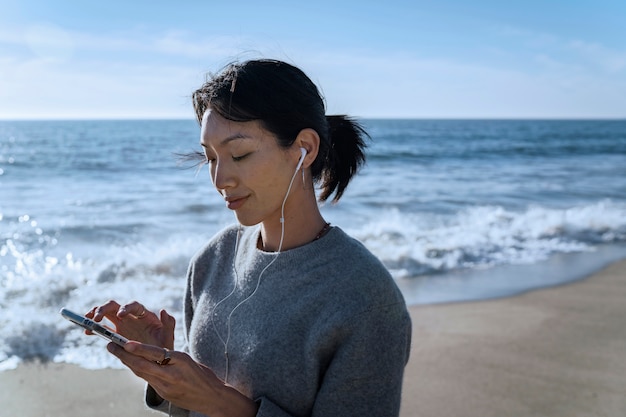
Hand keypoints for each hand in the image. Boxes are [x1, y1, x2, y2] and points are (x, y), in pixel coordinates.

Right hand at [85, 300, 174, 348]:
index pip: (134, 306)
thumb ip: (169, 324)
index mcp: (144, 315)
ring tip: (88, 321)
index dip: (126, 308)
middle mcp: (131, 317)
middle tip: (96, 317)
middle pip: (115, 305)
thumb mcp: (168, 337)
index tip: (120, 315)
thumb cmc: (163, 346)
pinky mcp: (115, 333)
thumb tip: (163, 311)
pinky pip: (102, 327)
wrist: (157, 359)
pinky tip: (87, 332)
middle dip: (104, 308)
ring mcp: (121, 324)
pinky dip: (94, 327)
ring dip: (95, 313)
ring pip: (105, 313)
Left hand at [108, 342, 258, 416]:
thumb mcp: (189, 360)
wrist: (212, 398)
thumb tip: (151, 351)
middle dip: (124, 355)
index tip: (125, 342)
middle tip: (110, 345)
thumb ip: (170, 356)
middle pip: (142, 366)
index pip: (156, 355)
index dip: (139, 349)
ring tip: (116, 351)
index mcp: (179, 364)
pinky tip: (131, 364)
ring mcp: (165, 388)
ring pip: (142, 374)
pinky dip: (138, 370)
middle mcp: (169, 378)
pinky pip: (147, 380)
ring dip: (128, 362)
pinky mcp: (163, 394)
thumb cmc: (204, 376)